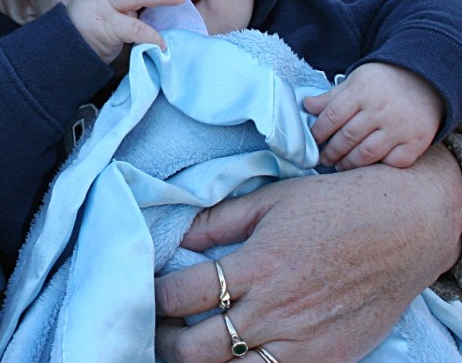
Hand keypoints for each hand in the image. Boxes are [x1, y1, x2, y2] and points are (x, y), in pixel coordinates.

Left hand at [154, 145, 461, 361]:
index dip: (155, 297)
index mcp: (258, 265)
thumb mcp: (270, 201)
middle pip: (199, 347)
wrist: (404, 228)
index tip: (144, 292)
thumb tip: (178, 236)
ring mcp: (303, 341)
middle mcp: (276, 309)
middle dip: (166, 341)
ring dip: (202, 362)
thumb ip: (219, 220)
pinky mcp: (327, 359)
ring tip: (185, 349)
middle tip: (154, 330)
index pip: (184, 293)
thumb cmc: (335, 207)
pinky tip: (231, 357)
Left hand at [304, 62, 442, 168]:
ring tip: (340, 165)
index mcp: (361, 91)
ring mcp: (400, 127)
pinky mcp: (417, 141)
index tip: (312, 141)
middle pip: (348, 136)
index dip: (318, 131)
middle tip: (323, 159)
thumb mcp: (355, 81)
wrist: (425, 81)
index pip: (332, 115)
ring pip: (368, 152)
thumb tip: (306, 105)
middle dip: (331, 151)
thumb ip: (331, 96)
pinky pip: (395, 162)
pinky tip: (367, 168)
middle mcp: (380, 109)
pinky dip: (379, 167)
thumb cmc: (382, 82)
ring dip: (349, 163)